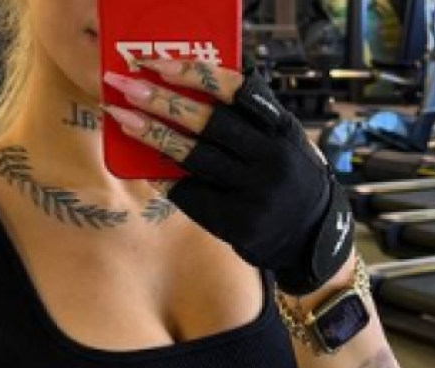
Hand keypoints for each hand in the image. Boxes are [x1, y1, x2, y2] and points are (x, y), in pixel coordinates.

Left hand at [102, 60, 353, 295]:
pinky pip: (192, 194)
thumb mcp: (281, 141)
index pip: (237, 91)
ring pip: (195, 158)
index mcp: (282, 128)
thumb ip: (248, 119)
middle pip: (210, 124)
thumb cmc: (285, 177)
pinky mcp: (240, 222)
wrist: (311, 236)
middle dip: (163, 102)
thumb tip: (185, 89)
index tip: (160, 65)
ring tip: (123, 118)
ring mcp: (256, 192)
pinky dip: (164, 176)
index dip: (197, 75)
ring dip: (153, 136)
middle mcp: (272, 157)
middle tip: (126, 87)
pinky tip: (142, 164)